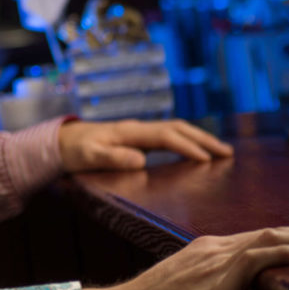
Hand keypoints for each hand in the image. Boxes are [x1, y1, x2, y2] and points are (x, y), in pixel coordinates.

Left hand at [58, 119, 232, 172]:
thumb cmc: (74, 150)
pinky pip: (168, 137)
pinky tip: (197, 152)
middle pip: (177, 128)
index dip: (187, 147)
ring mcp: (138, 132)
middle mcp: (137, 128)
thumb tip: (141, 160)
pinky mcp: (137, 139)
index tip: (207, 160)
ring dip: (199, 139)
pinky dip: (187, 142)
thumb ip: (112, 157)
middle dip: (203, 139)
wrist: (60, 140)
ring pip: (175, 130)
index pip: (166, 136)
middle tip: (228, 154)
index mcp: (129, 132)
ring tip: (222, 152)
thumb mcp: (89, 156)